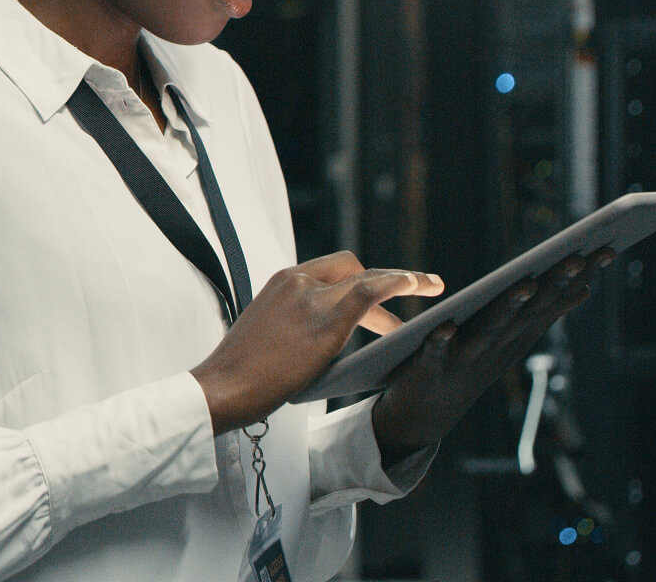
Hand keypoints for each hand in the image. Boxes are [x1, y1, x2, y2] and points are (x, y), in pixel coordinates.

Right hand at [190, 251, 444, 433]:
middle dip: (386, 276)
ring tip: (431, 289)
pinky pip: (370, 290)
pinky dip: (396, 283)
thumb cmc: (242, 373)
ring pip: (368, 276)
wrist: (223, 386)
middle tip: (418, 288)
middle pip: (352, 268)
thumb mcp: (269, 335)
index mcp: (280, 282)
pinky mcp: (326, 319)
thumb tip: (326, 341)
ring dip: (403, 280)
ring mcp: (311, 296)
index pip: (330, 271)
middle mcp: (296, 280)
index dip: (360, 280)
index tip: (379, 296)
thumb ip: (297, 326)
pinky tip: (415, 286)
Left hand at [370, 248, 614, 465]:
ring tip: (525, 285)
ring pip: (490, 330)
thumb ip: (541, 314)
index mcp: (516, 336)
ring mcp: (466, 358)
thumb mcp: (510, 340)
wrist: (427, 415)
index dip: (578, 277)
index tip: (608, 248)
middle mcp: (497, 346)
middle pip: (529, 311)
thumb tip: (584, 287)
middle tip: (579, 257)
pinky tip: (443, 328)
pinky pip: (435, 353)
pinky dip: (440, 341)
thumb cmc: (472, 367)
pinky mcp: (430, 368)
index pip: (551, 301)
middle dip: (554, 284)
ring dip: (508, 309)